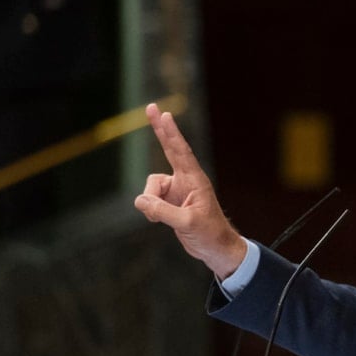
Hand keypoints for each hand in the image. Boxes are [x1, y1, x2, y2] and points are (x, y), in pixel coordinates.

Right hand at [133, 103, 246, 277]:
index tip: (165, 114)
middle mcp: (185, 181)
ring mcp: (176, 190)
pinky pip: (150, 200)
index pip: (180, 152)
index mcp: (195, 180)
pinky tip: (159, 221)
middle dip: (160, 130)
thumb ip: (163, 211)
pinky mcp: (170, 202)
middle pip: (169, 150)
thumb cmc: (209, 234)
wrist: (215, 249)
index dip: (171, 133)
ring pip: (150, 187)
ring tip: (163, 218)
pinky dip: (150, 210)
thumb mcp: (186, 224)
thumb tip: (140, 200)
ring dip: (150, 203)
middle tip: (152, 107)